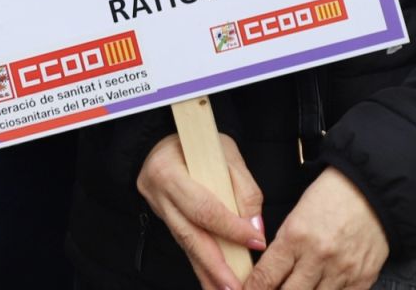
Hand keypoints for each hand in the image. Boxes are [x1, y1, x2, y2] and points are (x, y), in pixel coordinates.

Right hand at [136, 134, 265, 289]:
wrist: (163, 140)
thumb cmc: (197, 141)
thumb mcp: (224, 150)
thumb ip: (243, 187)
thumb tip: (256, 227)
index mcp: (168, 172)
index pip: (203, 207)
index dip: (230, 227)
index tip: (256, 241)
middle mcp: (159, 196)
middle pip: (190, 237)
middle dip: (216, 267)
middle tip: (236, 287)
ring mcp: (160, 212)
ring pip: (187, 248)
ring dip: (209, 274)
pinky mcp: (168, 222)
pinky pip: (187, 247)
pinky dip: (203, 267)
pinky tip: (216, 284)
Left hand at [246, 167, 388, 289]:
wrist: (371, 190)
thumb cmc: (331, 198)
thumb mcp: (296, 216)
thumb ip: (283, 248)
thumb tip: (268, 278)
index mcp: (296, 236)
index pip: (266, 277)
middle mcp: (318, 256)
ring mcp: (341, 270)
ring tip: (297, 288)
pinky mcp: (362, 278)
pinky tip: (321, 289)